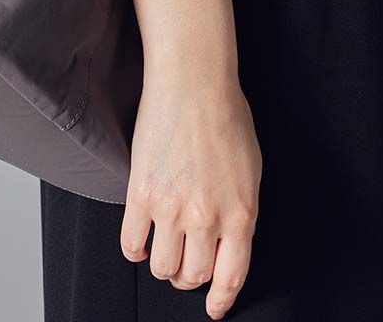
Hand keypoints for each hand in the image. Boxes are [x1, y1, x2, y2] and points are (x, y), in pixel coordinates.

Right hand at [120, 68, 261, 317]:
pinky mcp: (141, 194)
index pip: (231, 277)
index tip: (214, 307)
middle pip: (192, 276)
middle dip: (188, 276)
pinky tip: (140, 238)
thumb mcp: (251, 169)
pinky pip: (131, 243)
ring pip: (162, 267)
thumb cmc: (226, 114)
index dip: (219, 299)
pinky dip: (134, 249)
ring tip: (164, 247)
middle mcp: (207, 218)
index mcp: (240, 213)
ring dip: (163, 264)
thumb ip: (241, 209)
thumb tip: (231, 239)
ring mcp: (172, 208)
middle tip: (185, 263)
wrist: (194, 82)